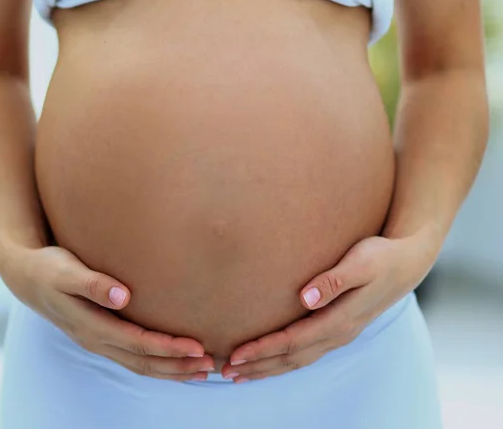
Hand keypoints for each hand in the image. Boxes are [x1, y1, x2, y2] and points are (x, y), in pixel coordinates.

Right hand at [1, 244, 214, 380]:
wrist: (25, 276)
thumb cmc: (48, 268)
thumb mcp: (65, 272)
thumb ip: (92, 284)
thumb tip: (122, 297)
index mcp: (91, 326)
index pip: (138, 343)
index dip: (168, 348)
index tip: (197, 347)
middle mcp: (96, 340)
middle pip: (143, 361)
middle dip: (177, 366)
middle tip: (210, 365)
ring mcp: (98, 341)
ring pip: (139, 364)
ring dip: (170, 370)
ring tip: (200, 372)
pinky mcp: (100, 335)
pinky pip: (132, 356)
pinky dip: (156, 362)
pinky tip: (172, 360)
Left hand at [222, 233, 436, 382]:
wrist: (407, 263)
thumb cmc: (380, 257)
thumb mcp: (360, 263)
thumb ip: (333, 281)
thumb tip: (305, 298)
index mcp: (340, 319)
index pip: (293, 341)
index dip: (263, 349)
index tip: (236, 355)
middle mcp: (338, 333)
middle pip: (292, 358)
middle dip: (259, 366)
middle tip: (226, 372)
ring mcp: (340, 334)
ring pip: (298, 360)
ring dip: (269, 368)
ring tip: (240, 375)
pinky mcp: (338, 329)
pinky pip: (306, 353)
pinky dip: (285, 362)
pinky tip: (271, 362)